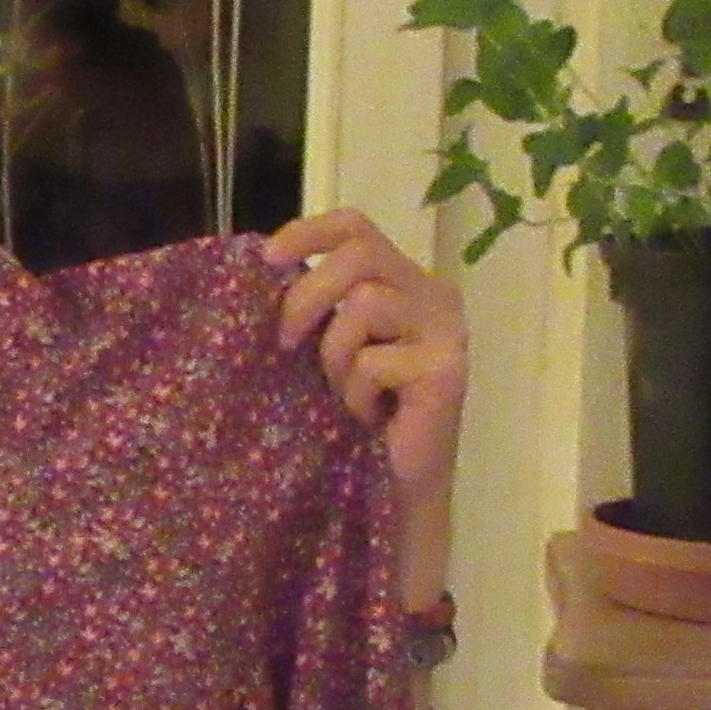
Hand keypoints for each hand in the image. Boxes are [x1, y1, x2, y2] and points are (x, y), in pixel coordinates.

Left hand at [261, 207, 466, 504]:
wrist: (398, 482)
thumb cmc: (361, 413)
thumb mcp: (333, 346)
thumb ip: (320, 306)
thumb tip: (264, 270)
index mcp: (405, 280)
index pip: (358, 227)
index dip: (309, 232)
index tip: (267, 258)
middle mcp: (434, 294)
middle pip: (359, 256)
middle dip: (308, 296)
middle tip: (286, 343)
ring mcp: (446, 330)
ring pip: (365, 305)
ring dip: (337, 357)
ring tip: (347, 394)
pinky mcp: (445, 369)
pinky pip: (374, 362)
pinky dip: (357, 395)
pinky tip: (371, 418)